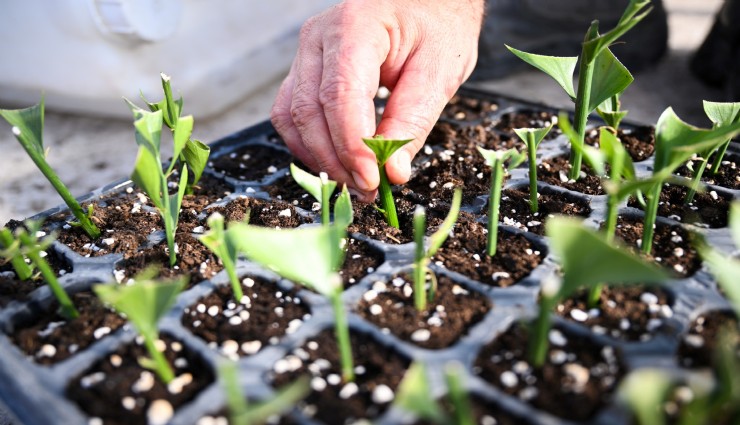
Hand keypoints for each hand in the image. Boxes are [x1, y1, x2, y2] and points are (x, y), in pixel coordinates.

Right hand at [271, 0, 483, 200]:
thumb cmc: (437, 25)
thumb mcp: (440, 72)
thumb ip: (413, 122)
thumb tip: (392, 173)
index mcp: (356, 26)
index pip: (340, 95)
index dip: (351, 146)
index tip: (373, 181)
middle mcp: (319, 37)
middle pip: (309, 111)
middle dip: (337, 161)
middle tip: (369, 192)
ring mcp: (305, 52)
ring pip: (292, 117)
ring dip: (320, 158)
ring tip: (356, 183)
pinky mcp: (304, 70)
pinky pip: (292, 114)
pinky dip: (311, 145)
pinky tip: (338, 163)